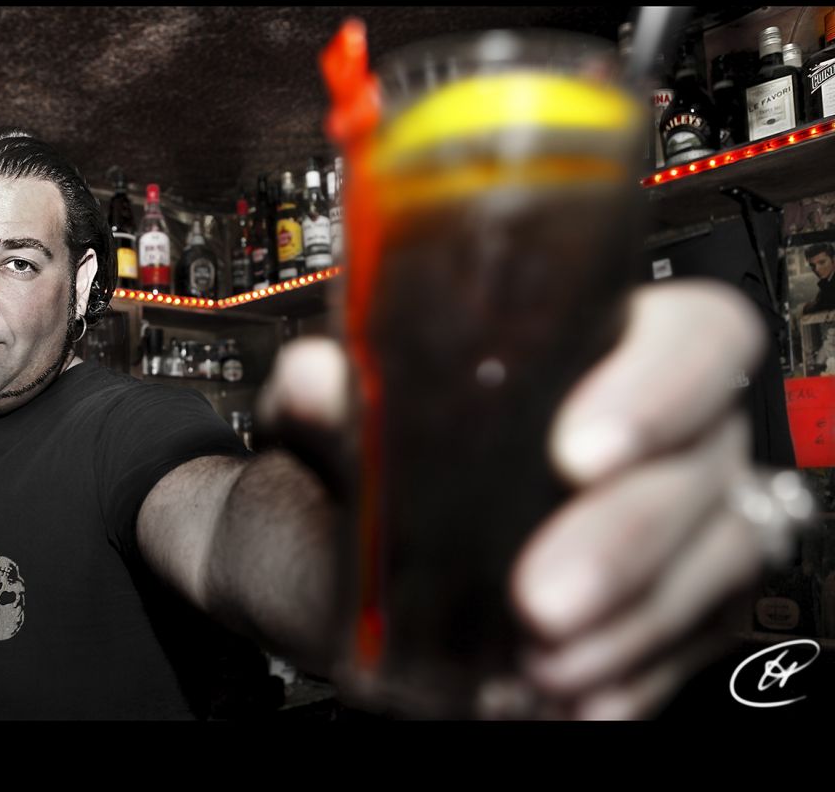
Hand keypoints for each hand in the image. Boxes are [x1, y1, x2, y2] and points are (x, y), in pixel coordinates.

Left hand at [259, 280, 773, 719]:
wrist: (327, 568)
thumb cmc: (345, 475)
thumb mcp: (323, 428)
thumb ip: (325, 394)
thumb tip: (317, 380)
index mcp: (586, 351)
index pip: (686, 333)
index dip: (657, 385)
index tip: (576, 450)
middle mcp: (652, 430)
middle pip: (705, 458)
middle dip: (628, 534)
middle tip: (541, 594)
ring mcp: (675, 519)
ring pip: (715, 557)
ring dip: (631, 620)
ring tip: (543, 661)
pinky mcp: (671, 605)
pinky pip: (688, 642)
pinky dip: (632, 675)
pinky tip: (574, 699)